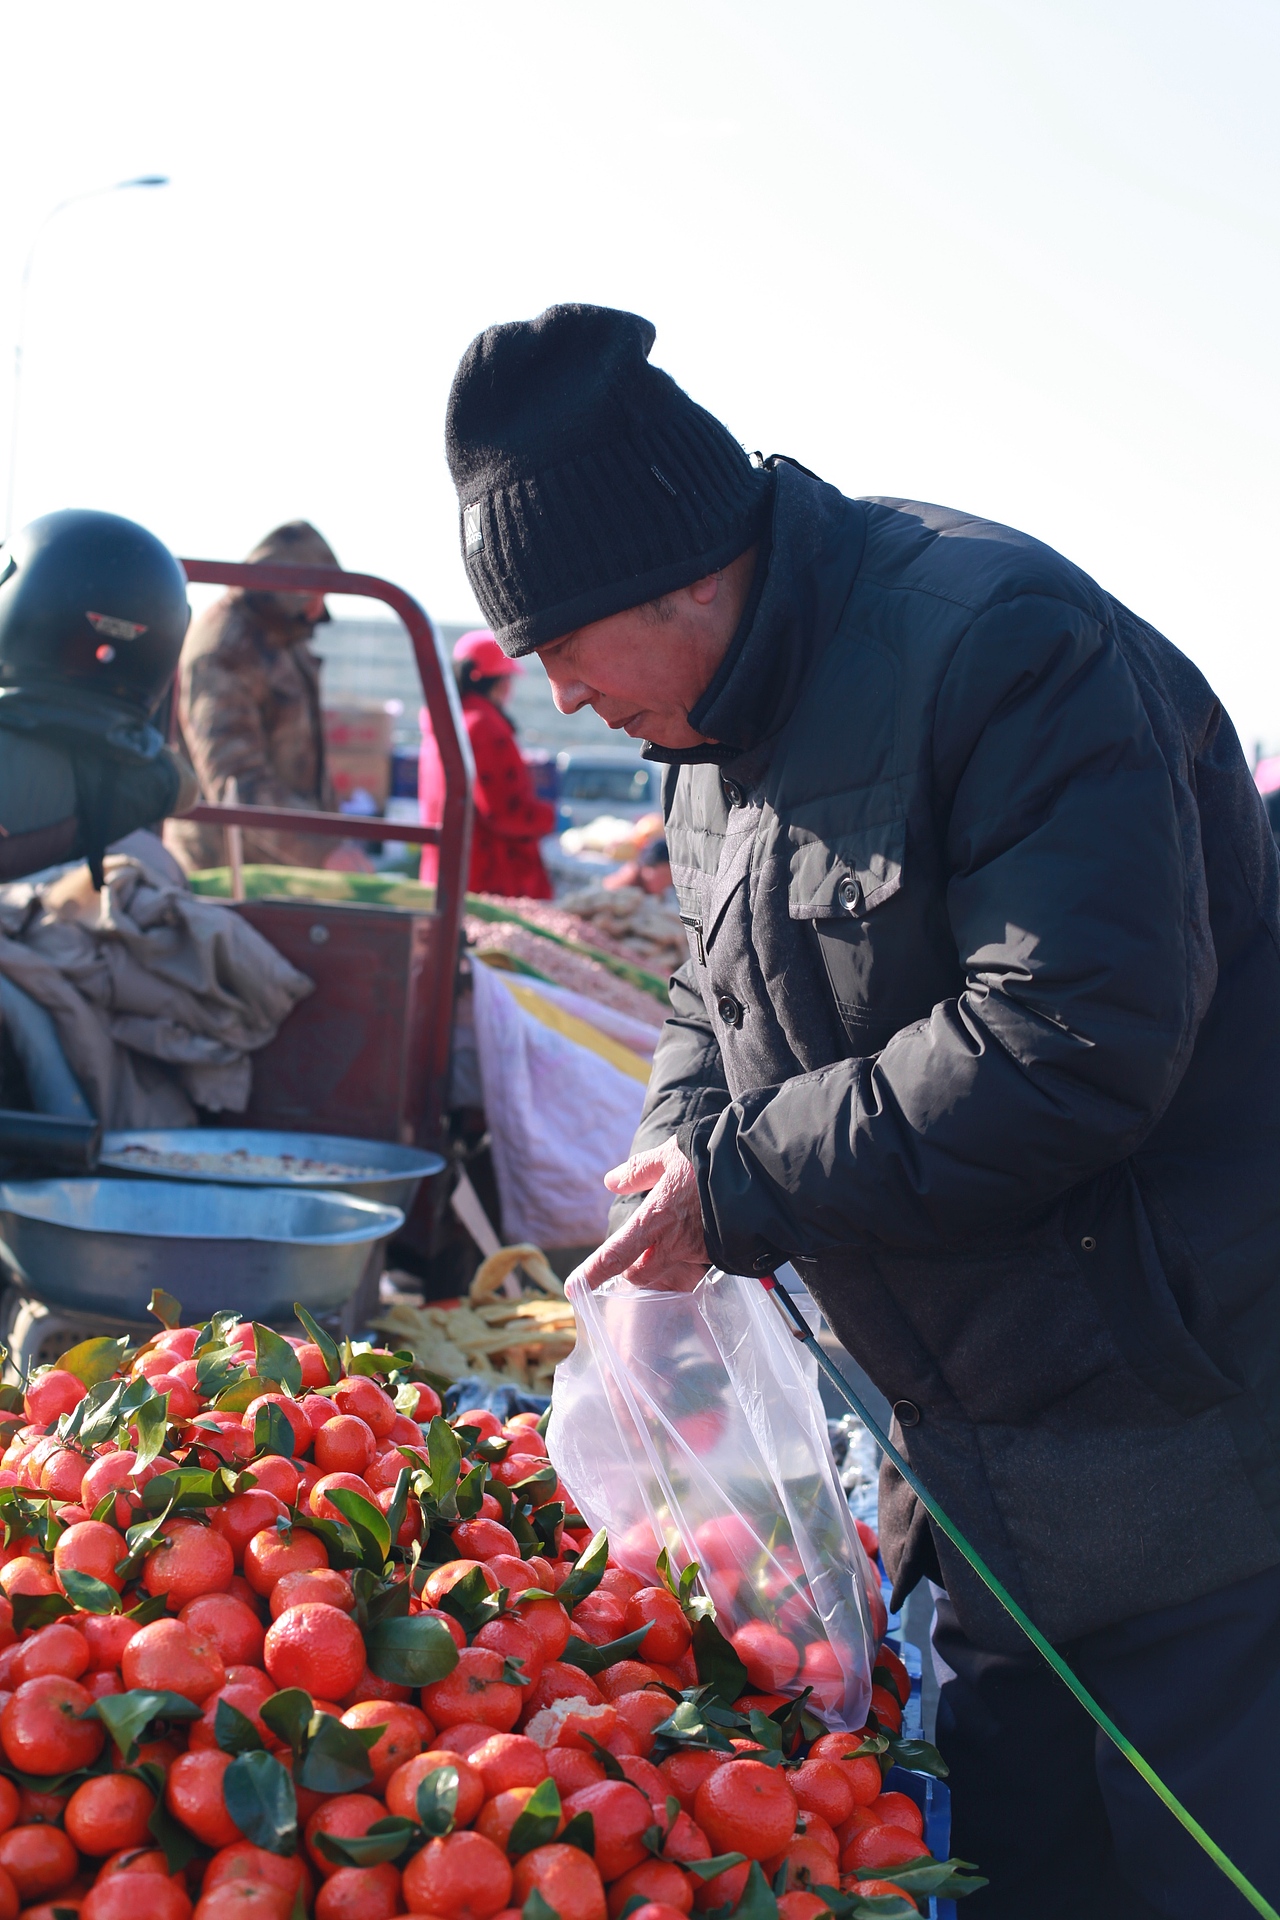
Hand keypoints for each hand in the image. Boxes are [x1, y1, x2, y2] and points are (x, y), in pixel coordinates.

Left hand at [574, 1135, 709, 1292]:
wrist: (763, 1174)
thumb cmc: (712, 1160)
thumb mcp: (669, 1155)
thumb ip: (639, 1171)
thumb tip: (611, 1181)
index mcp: (655, 1220)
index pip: (616, 1254)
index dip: (594, 1272)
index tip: (575, 1287)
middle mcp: (674, 1244)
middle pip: (640, 1275)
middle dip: (629, 1272)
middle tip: (626, 1260)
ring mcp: (698, 1254)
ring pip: (667, 1277)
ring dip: (657, 1273)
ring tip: (658, 1257)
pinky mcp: (719, 1256)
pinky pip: (694, 1271)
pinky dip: (685, 1266)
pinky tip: (688, 1251)